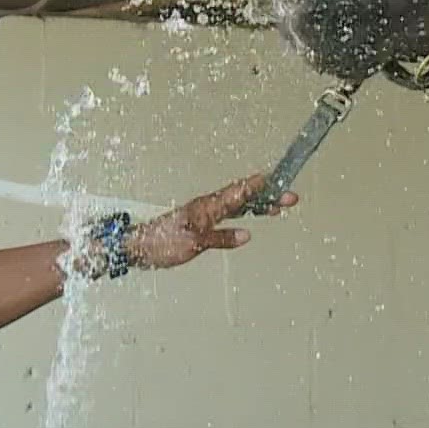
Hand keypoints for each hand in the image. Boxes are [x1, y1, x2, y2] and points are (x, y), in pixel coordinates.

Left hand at [125, 173, 298, 270]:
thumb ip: (220, 238)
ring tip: (278, 205)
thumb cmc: (161, 244)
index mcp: (207, 207)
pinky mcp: (201, 222)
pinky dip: (244, 212)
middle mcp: (207, 206)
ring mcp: (205, 213)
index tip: (280, 180)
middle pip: (243, 197)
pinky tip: (251, 218)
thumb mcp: (193, 244)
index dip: (261, 187)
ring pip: (238, 204)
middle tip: (290, 196)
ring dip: (258, 203)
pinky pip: (229, 213)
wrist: (138, 247)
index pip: (239, 193)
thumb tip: (245, 235)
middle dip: (267, 195)